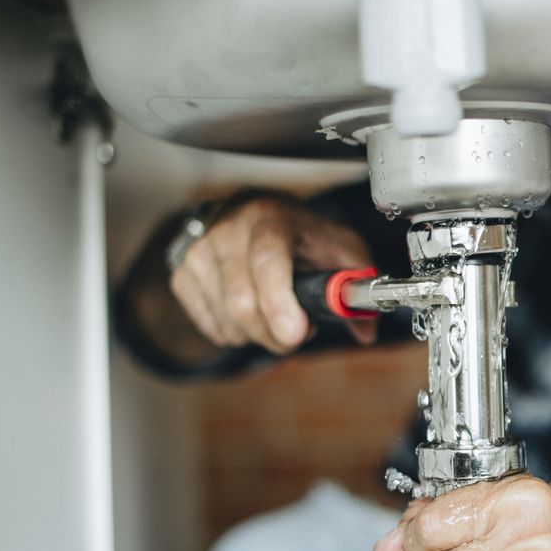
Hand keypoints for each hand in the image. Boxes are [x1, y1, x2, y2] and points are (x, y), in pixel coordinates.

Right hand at [170, 198, 377, 353]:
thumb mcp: (340, 249)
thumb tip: (366, 329)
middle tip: (298, 330)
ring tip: (276, 313)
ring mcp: (200, 253)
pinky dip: (238, 334)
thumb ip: (358, 285)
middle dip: (276, 334)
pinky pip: (213, 328)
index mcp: (270, 218)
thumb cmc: (302, 235)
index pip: (268, 260)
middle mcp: (228, 230)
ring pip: (228, 322)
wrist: (256, 216)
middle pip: (243, 302)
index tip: (295, 334)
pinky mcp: (183, 275)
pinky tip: (252, 313)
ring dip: (260, 335)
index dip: (278, 302)